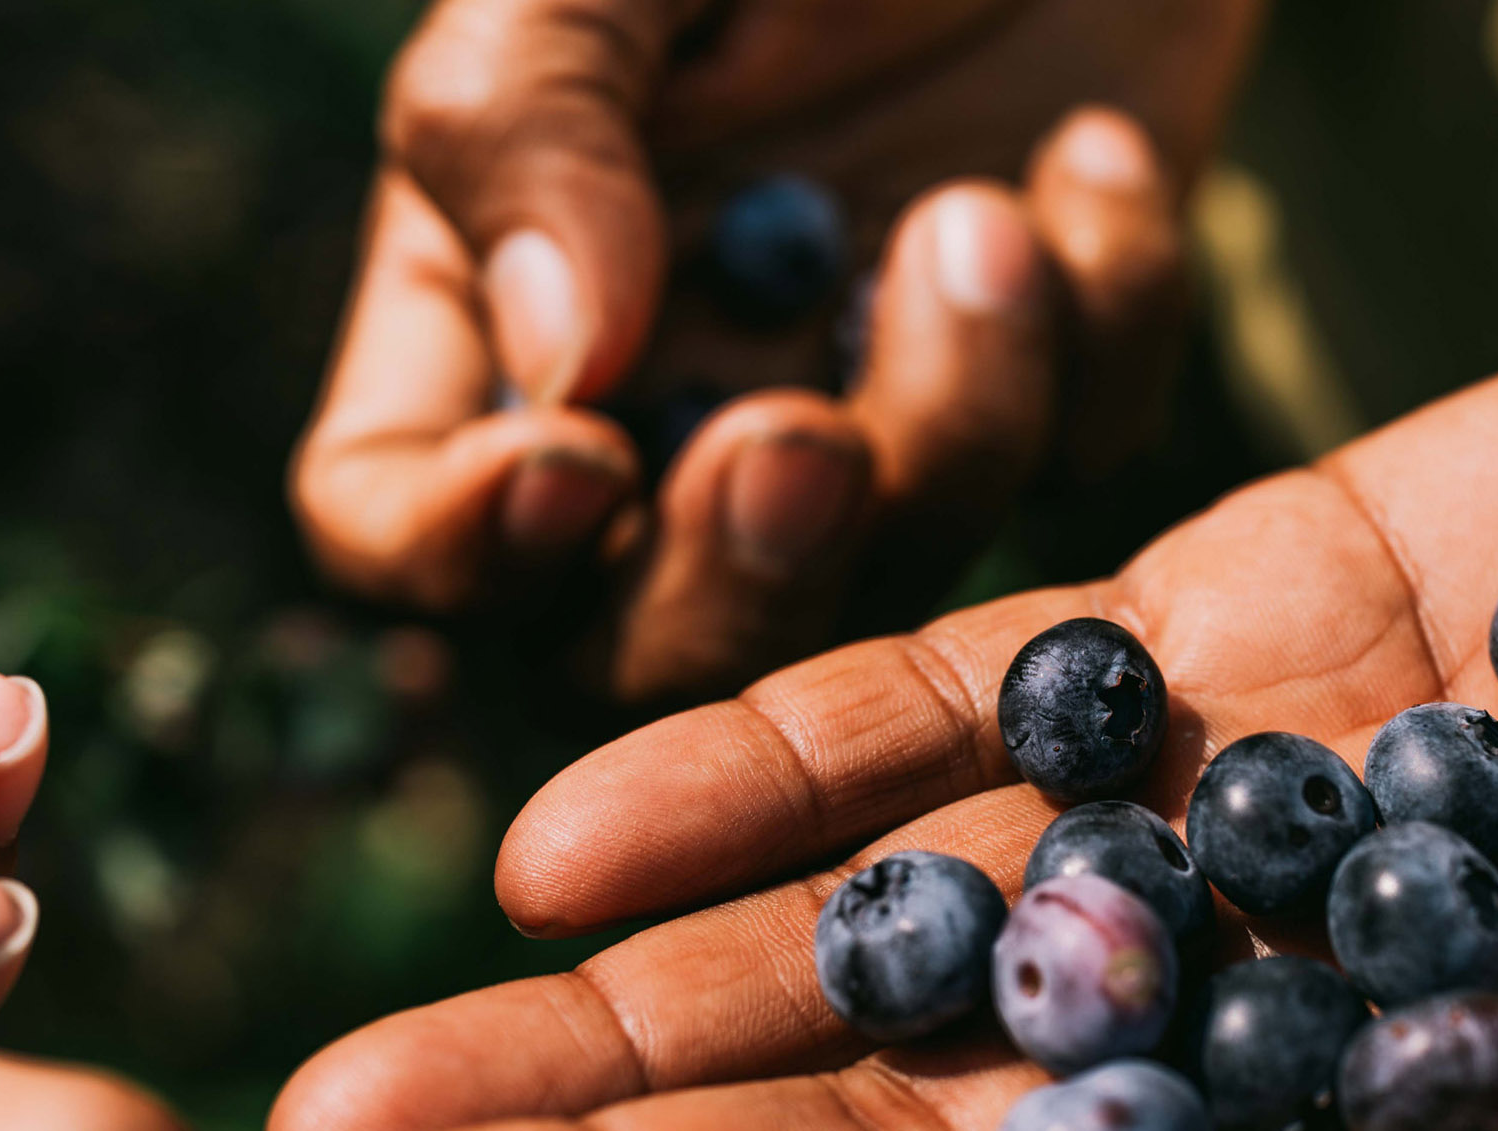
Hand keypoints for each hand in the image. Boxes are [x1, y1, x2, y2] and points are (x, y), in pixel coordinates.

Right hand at [291, 0, 1260, 700]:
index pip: (393, 513)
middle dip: (737, 576)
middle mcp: (666, 384)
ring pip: (892, 569)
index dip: (458, 547)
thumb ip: (534, 125)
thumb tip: (560, 359)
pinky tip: (1094, 155)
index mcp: (495, 289)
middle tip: (804, 441)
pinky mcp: (1049, 369)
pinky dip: (1105, 321)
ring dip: (954, 420)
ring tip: (985, 211)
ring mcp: (867, 394)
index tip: (574, 462)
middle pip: (643, 639)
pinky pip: (1081, 451)